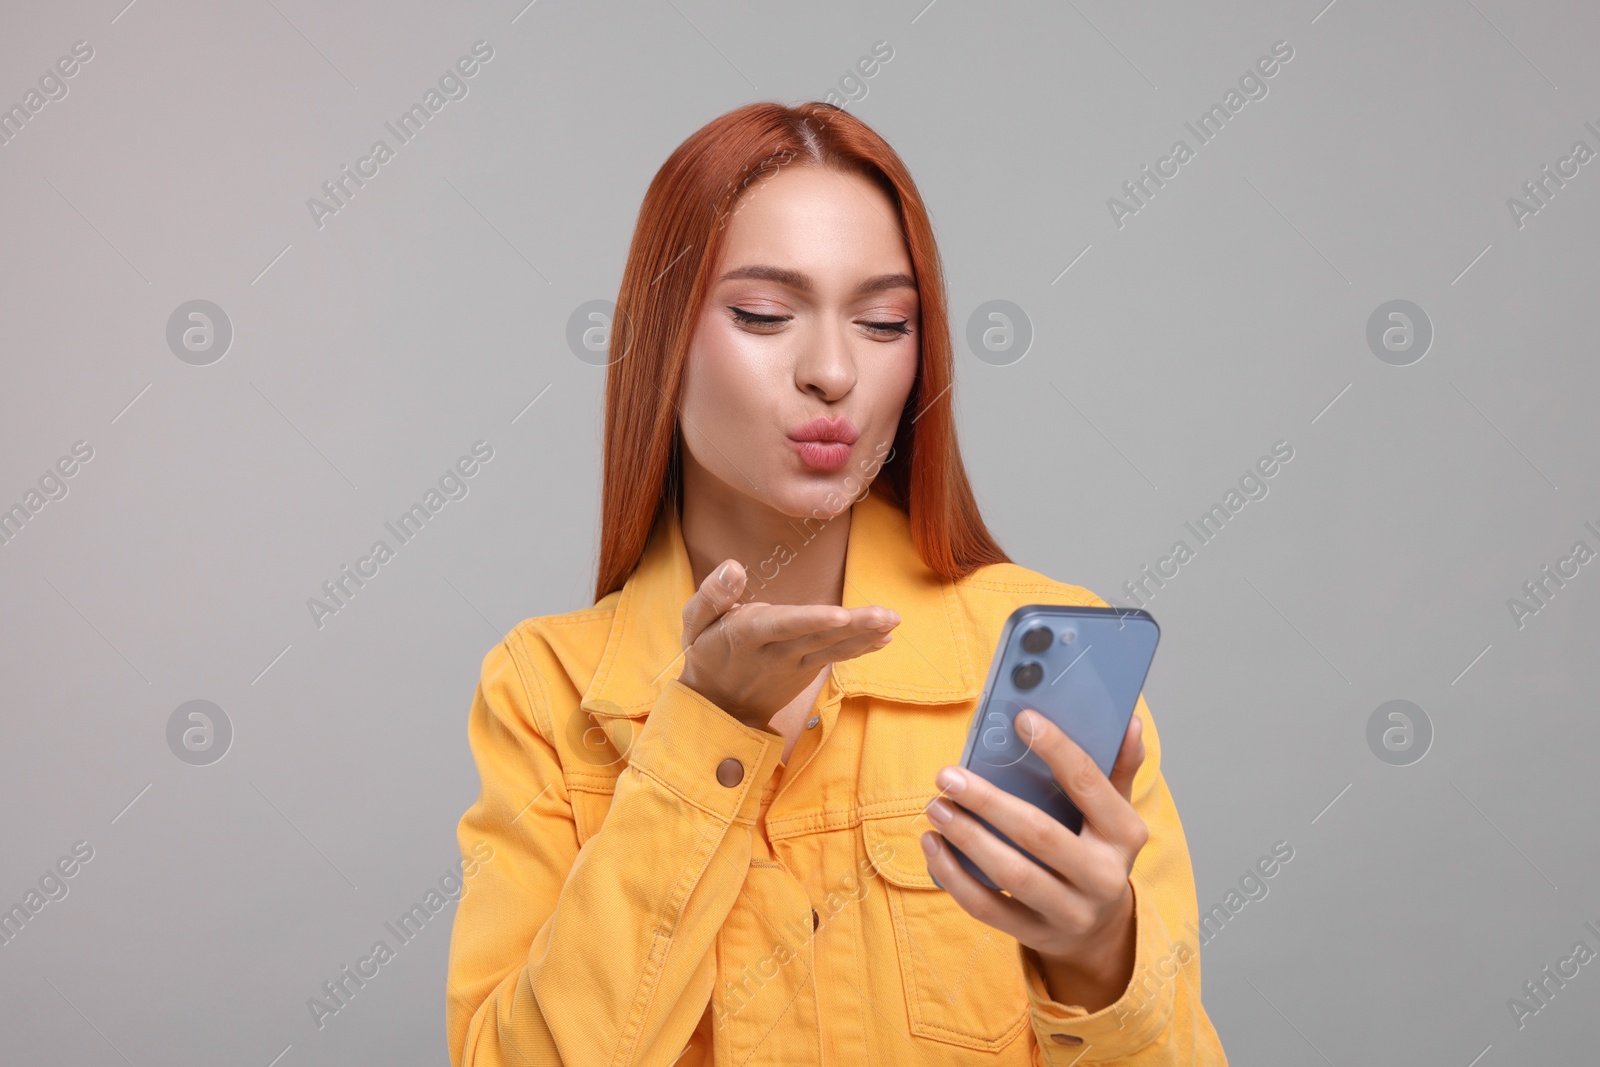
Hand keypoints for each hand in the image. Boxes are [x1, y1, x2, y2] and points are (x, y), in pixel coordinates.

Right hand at [676, 559, 898, 728]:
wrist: (718, 706)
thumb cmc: (706, 653)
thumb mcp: (694, 624)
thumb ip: (712, 595)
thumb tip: (734, 565)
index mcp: (746, 635)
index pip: (782, 625)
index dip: (811, 620)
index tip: (840, 615)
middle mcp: (775, 652)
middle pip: (818, 637)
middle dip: (854, 626)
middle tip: (887, 615)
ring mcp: (794, 665)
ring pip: (832, 649)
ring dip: (865, 636)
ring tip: (893, 621)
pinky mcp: (806, 670)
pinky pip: (835, 658)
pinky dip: (860, 649)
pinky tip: (884, 638)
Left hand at [920, 708, 1147, 1012]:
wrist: (1101, 929)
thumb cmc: (1098, 851)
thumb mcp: (1115, 811)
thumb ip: (1117, 767)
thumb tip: (1130, 722)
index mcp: (1125, 835)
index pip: (1089, 784)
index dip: (1057, 749)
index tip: (1022, 719)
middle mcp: (1103, 877)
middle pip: (1039, 834)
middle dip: (988, 802)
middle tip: (948, 776)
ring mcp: (1070, 911)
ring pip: (1011, 873)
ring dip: (966, 837)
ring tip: (936, 807)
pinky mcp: (1036, 934)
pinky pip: (987, 907)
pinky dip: (953, 876)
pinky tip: (933, 846)